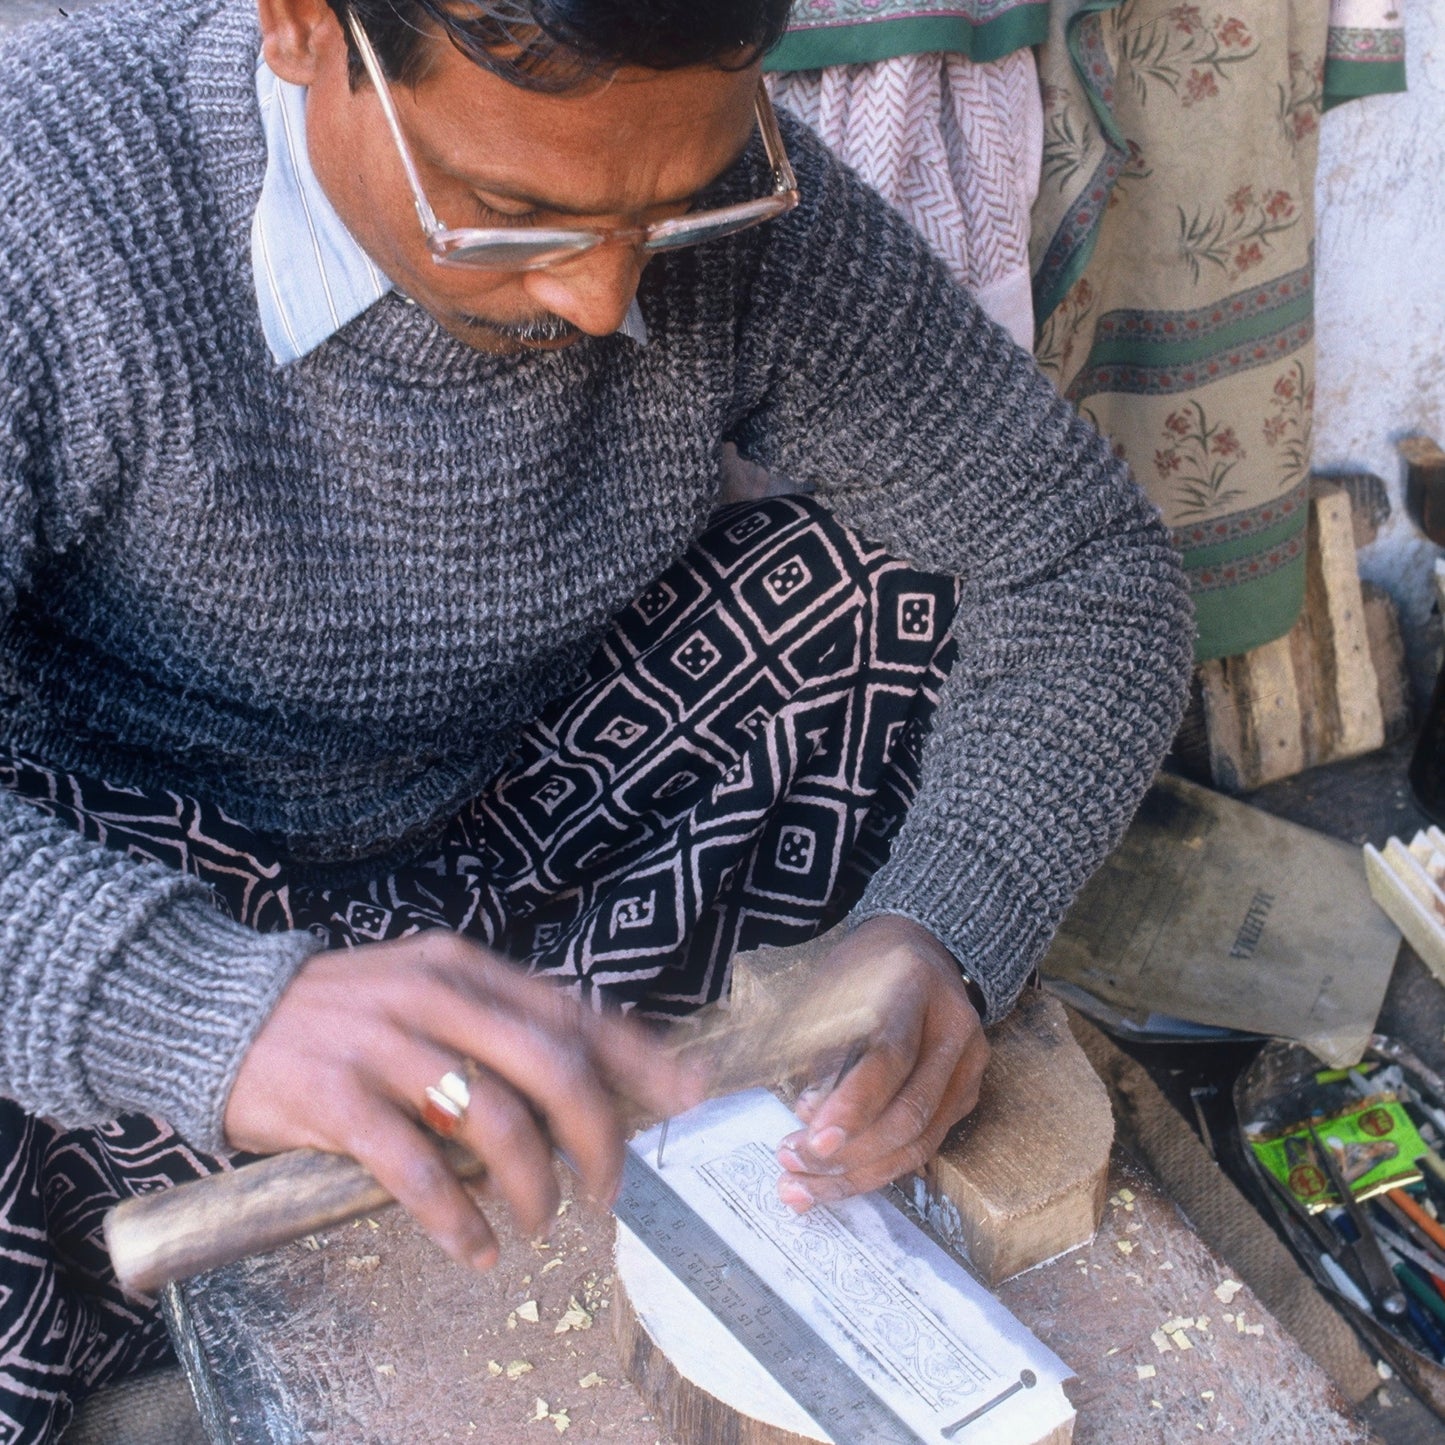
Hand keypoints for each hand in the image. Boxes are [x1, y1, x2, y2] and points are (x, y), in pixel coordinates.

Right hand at [224, 932, 700, 1268]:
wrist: (219, 1007)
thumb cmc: (341, 1013)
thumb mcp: (424, 993)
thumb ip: (494, 1028)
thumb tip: (584, 1085)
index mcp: (467, 969)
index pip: (575, 1010)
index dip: (641, 1057)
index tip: (691, 1096)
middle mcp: (436, 996)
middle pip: (552, 1068)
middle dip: (597, 1139)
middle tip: (605, 1190)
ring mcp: (385, 1043)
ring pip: (494, 1121)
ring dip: (533, 1187)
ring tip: (537, 1223)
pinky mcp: (334, 1096)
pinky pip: (417, 1168)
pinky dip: (458, 1217)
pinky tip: (475, 1247)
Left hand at [774, 915, 987, 1210]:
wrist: (919, 949)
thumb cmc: (862, 969)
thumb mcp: (828, 989)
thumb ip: (814, 1047)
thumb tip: (804, 1115)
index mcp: (915, 986)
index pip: (890, 1056)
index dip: (854, 1104)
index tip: (813, 1137)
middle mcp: (953, 1028)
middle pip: (909, 1110)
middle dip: (848, 1152)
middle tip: (792, 1162)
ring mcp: (967, 1065)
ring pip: (919, 1141)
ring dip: (858, 1173)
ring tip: (802, 1183)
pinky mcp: (965, 1095)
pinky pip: (925, 1147)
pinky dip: (877, 1169)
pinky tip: (834, 1179)